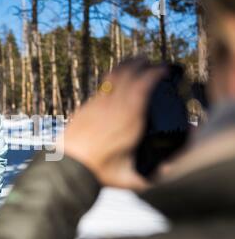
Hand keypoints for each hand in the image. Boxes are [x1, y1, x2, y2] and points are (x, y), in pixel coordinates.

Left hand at [60, 59, 164, 190]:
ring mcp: (99, 104)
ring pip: (115, 75)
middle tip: (152, 63)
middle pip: (131, 74)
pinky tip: (115, 76)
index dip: (157, 72)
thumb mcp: (128, 177)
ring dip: (127, 65)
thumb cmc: (98, 172)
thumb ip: (152, 176)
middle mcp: (116, 106)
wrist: (68, 165)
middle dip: (143, 64)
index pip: (146, 85)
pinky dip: (112, 76)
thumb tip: (170, 171)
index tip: (165, 69)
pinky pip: (103, 84)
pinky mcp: (87, 106)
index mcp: (130, 119)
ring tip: (136, 61)